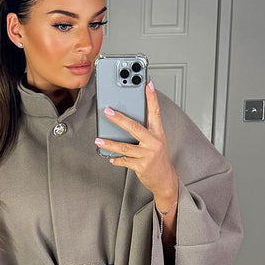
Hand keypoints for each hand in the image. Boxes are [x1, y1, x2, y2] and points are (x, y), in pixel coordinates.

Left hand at [95, 81, 178, 209]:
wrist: (165, 180)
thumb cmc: (158, 159)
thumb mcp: (156, 142)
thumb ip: (145, 132)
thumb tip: (126, 122)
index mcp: (158, 133)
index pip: (155, 112)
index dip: (151, 98)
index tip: (147, 84)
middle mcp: (153, 142)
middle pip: (134, 127)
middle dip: (119, 119)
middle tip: (108, 112)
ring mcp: (147, 154)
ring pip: (125, 147)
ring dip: (110, 144)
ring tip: (99, 141)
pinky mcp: (141, 166)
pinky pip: (124, 161)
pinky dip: (116, 160)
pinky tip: (110, 158)